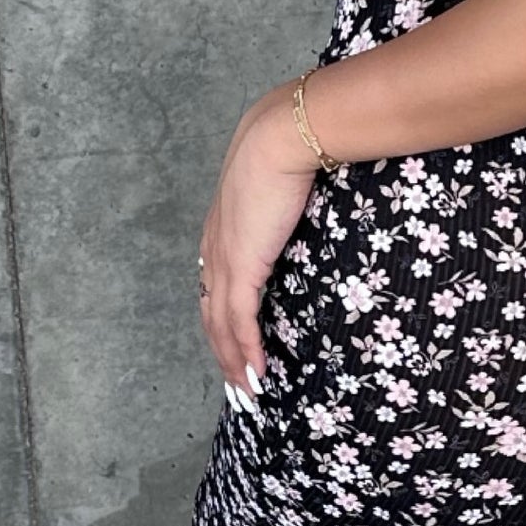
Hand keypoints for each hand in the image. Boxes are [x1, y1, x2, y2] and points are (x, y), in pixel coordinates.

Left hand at [198, 87, 319, 402]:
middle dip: (224, 353)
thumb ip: (289, 195)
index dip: (223, 319)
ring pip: (220, 326)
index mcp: (224, 227)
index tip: (236, 343)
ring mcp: (225, 259)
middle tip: (238, 383)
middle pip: (211, 313)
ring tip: (248, 391)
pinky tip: (256, 374)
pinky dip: (246, 352)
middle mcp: (216, 247)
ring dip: (234, 362)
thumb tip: (314, 195)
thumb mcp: (286, 176)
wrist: (286, 134)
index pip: (216, 286)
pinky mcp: (241, 267)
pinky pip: (239, 321)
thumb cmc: (293, 145)